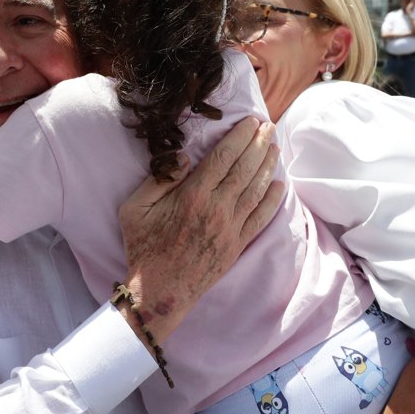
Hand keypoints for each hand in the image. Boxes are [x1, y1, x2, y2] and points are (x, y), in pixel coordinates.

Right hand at [118, 117, 282, 338]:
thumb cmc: (143, 248)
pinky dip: (272, 199)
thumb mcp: (135, 209)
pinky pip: (260, 218)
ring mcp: (230, 228)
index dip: (239, 137)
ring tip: (274, 146)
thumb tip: (184, 158)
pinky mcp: (237, 244)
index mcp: (192, 196)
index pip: (222, 158)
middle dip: (258, 144)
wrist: (160, 291)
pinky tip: (279, 184)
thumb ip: (158, 181)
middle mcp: (217, 209)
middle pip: (244, 169)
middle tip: (268, 126)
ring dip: (267, 166)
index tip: (250, 122)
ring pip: (256, 190)